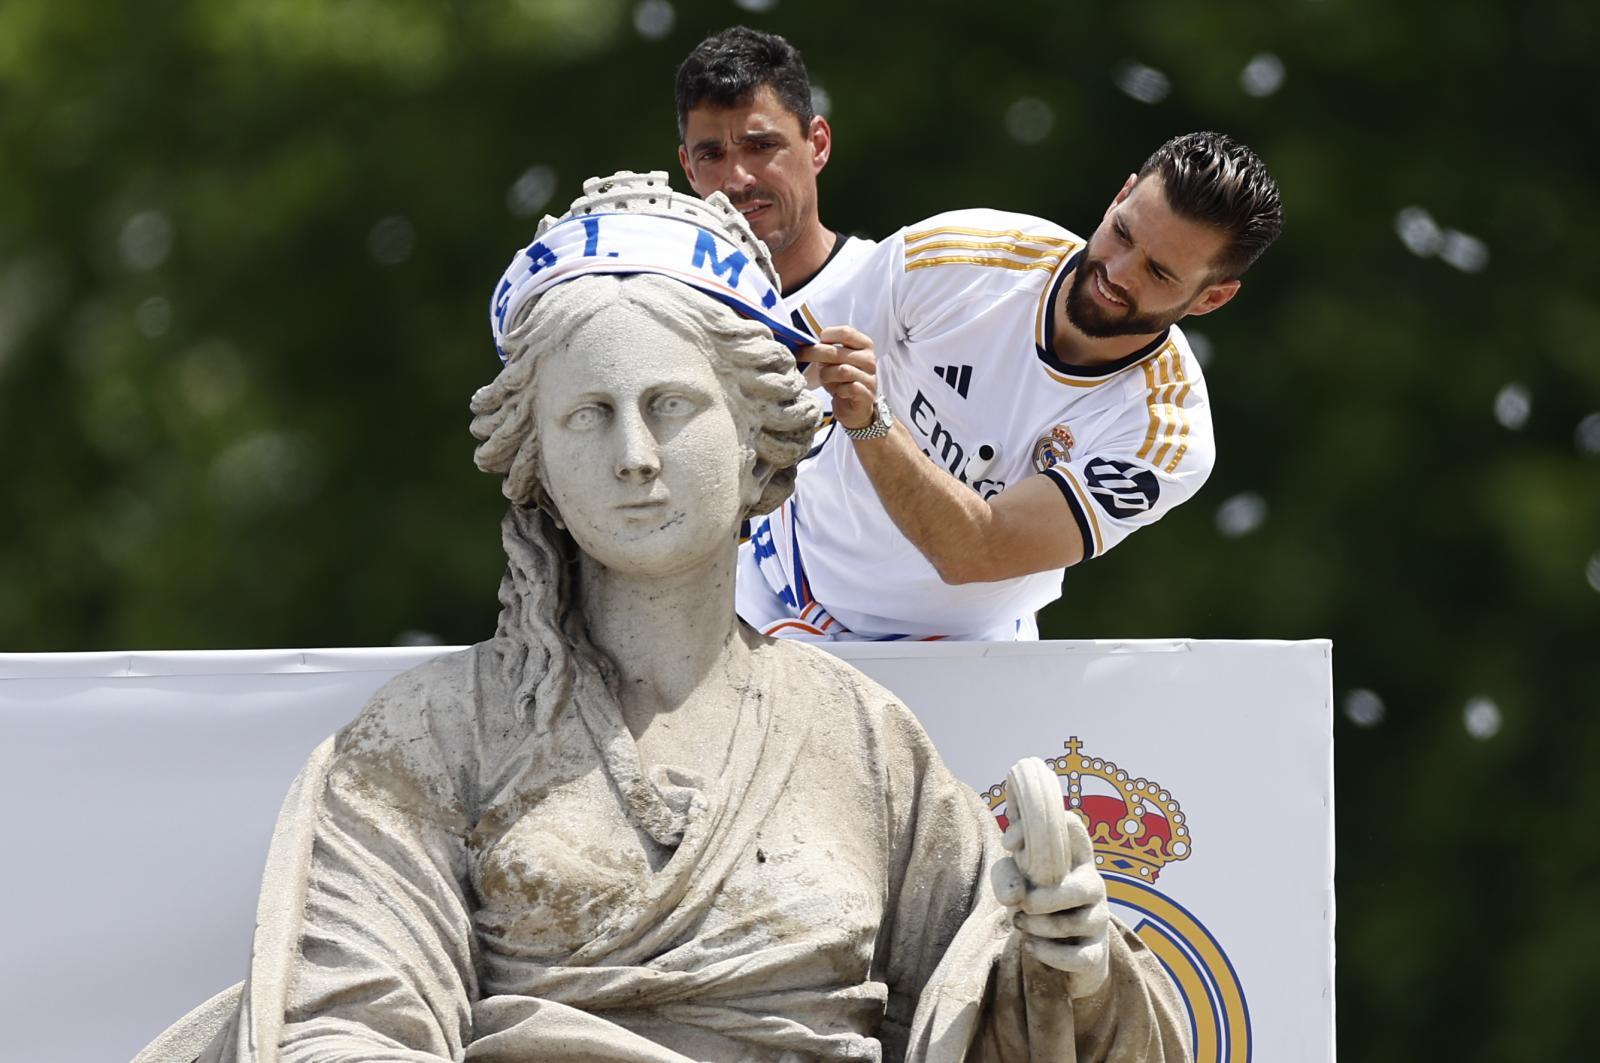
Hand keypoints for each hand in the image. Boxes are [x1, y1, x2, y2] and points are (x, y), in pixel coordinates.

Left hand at [799, 325, 878, 430]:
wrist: (853, 407)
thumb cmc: (841, 380)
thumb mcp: (833, 360)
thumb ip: (826, 348)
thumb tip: (803, 341)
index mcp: (864, 345)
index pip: (845, 332)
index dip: (826, 336)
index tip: (815, 342)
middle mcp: (869, 359)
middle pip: (837, 352)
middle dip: (815, 355)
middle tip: (801, 357)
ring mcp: (870, 377)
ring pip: (842, 370)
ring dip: (826, 375)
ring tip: (825, 379)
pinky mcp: (867, 395)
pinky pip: (849, 388)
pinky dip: (838, 389)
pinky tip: (837, 391)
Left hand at [992, 807, 1111, 997]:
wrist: (1057, 951)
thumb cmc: (1035, 904)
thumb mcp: (1016, 882)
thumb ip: (1008, 875)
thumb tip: (1016, 894)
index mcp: (1074, 860)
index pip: (1074, 829)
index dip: (1046, 829)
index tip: (1012, 842)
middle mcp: (1094, 886)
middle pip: (1084, 888)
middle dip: (1044, 900)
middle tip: (1021, 905)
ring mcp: (1099, 920)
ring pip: (1076, 924)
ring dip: (1038, 926)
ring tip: (1021, 924)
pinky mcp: (1097, 954)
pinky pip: (1079, 957)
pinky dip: (1048, 953)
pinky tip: (1031, 945)